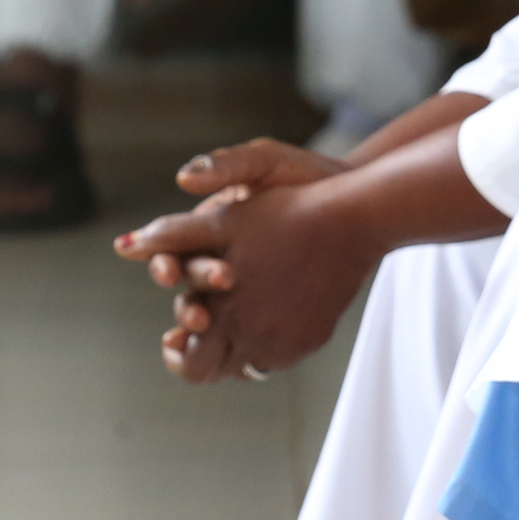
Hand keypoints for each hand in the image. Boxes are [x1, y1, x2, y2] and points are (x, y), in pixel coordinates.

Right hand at [113, 141, 370, 383]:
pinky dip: (243, 345)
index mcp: (209, 223)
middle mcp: (220, 255)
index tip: (169, 273)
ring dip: (210, 329)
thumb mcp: (266, 161)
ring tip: (216, 333)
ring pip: (214, 314)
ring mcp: (246, 282)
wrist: (355, 196)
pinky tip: (247, 358)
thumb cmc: (303, 174)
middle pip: (189, 289)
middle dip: (188, 305)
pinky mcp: (273, 302)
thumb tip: (183, 177)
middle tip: (200, 318)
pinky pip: (248, 328)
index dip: (164, 263)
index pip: (172, 249)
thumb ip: (227, 165)